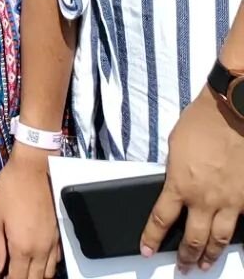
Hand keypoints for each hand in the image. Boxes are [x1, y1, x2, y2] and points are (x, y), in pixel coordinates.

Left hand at [0, 146, 61, 278]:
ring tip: (24, 272)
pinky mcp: (59, 237)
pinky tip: (38, 262)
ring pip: (48, 273)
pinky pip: (55, 261)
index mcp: (22, 247)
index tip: (3, 278)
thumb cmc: (11, 190)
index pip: (18, 277)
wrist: (33, 171)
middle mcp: (40, 251)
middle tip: (12, 275)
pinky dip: (47, 267)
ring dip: (36, 276)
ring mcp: (52, 245)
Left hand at [141, 90, 243, 269]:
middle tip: (182, 267)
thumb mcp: (175, 149)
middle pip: (192, 238)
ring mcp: (229, 203)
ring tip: (204, 264)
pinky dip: (236, 235)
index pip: (161, 219)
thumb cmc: (199, 125)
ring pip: (219, 239)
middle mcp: (204, 199)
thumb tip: (175, 188)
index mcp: (180, 184)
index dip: (152, 237)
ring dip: (210, 255)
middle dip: (185, 256)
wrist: (230, 116)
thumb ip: (175, 173)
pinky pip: (241, 225)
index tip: (146, 249)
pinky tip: (231, 241)